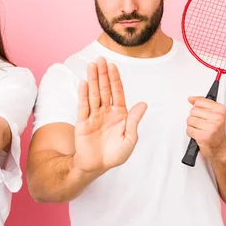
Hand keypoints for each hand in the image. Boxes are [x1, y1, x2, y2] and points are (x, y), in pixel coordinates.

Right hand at [73, 57, 147, 173]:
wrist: (97, 166)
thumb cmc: (115, 154)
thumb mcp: (129, 138)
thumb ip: (134, 121)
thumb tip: (143, 104)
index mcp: (119, 114)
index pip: (117, 92)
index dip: (115, 79)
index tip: (112, 66)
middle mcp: (106, 111)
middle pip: (104, 89)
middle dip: (103, 74)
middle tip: (100, 59)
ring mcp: (94, 115)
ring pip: (94, 94)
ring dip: (93, 79)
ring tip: (91, 66)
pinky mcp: (83, 122)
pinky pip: (83, 106)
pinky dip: (83, 94)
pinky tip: (84, 83)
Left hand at [186, 96, 225, 159]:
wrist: (220, 148)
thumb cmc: (216, 131)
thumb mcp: (214, 114)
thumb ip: (203, 103)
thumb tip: (190, 98)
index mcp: (221, 110)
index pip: (199, 102)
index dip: (197, 108)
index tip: (203, 114)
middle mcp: (218, 118)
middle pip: (193, 111)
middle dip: (194, 118)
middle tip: (202, 124)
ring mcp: (211, 127)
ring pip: (190, 120)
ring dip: (192, 126)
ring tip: (200, 129)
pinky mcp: (203, 136)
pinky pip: (189, 130)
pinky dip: (191, 133)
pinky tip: (198, 135)